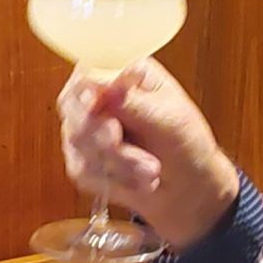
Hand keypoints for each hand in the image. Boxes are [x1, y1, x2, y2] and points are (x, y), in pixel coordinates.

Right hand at [57, 60, 240, 250]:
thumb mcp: (170, 119)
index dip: (88, 96)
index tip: (105, 117)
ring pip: (79, 143)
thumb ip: (133, 101)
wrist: (189, 188)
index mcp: (122, 74)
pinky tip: (139, 181)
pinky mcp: (81, 159)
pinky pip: (82, 171)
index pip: (86, 74)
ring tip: (152, 170)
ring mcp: (85, 128)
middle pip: (74, 109)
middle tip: (144, 157)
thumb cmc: (186, 144)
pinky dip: (115, 181)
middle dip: (108, 141)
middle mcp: (98, 96)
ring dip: (121, 164)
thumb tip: (99, 81)